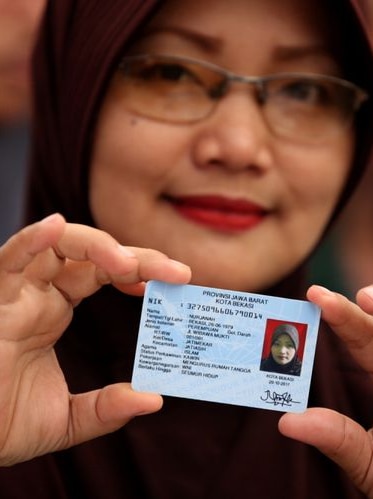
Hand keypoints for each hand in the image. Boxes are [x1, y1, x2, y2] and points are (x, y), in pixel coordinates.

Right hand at [0, 213, 190, 464]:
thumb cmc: (3, 424)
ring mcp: (15, 294)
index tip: (177, 281)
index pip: (104, 273)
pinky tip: (55, 226)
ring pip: (56, 245)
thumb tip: (153, 400)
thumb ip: (106, 409)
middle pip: (91, 254)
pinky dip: (30, 241)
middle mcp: (38, 293)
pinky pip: (8, 261)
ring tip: (130, 264)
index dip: (140, 270)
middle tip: (177, 273)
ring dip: (97, 245)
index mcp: (54, 310)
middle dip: (136, 257)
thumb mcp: (66, 420)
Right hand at [279, 285, 372, 497]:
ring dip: (372, 320)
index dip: (346, 316)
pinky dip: (372, 338)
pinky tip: (364, 329)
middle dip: (357, 312)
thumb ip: (338, 439)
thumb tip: (287, 421)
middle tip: (321, 296)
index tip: (319, 297)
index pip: (372, 342)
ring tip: (359, 299)